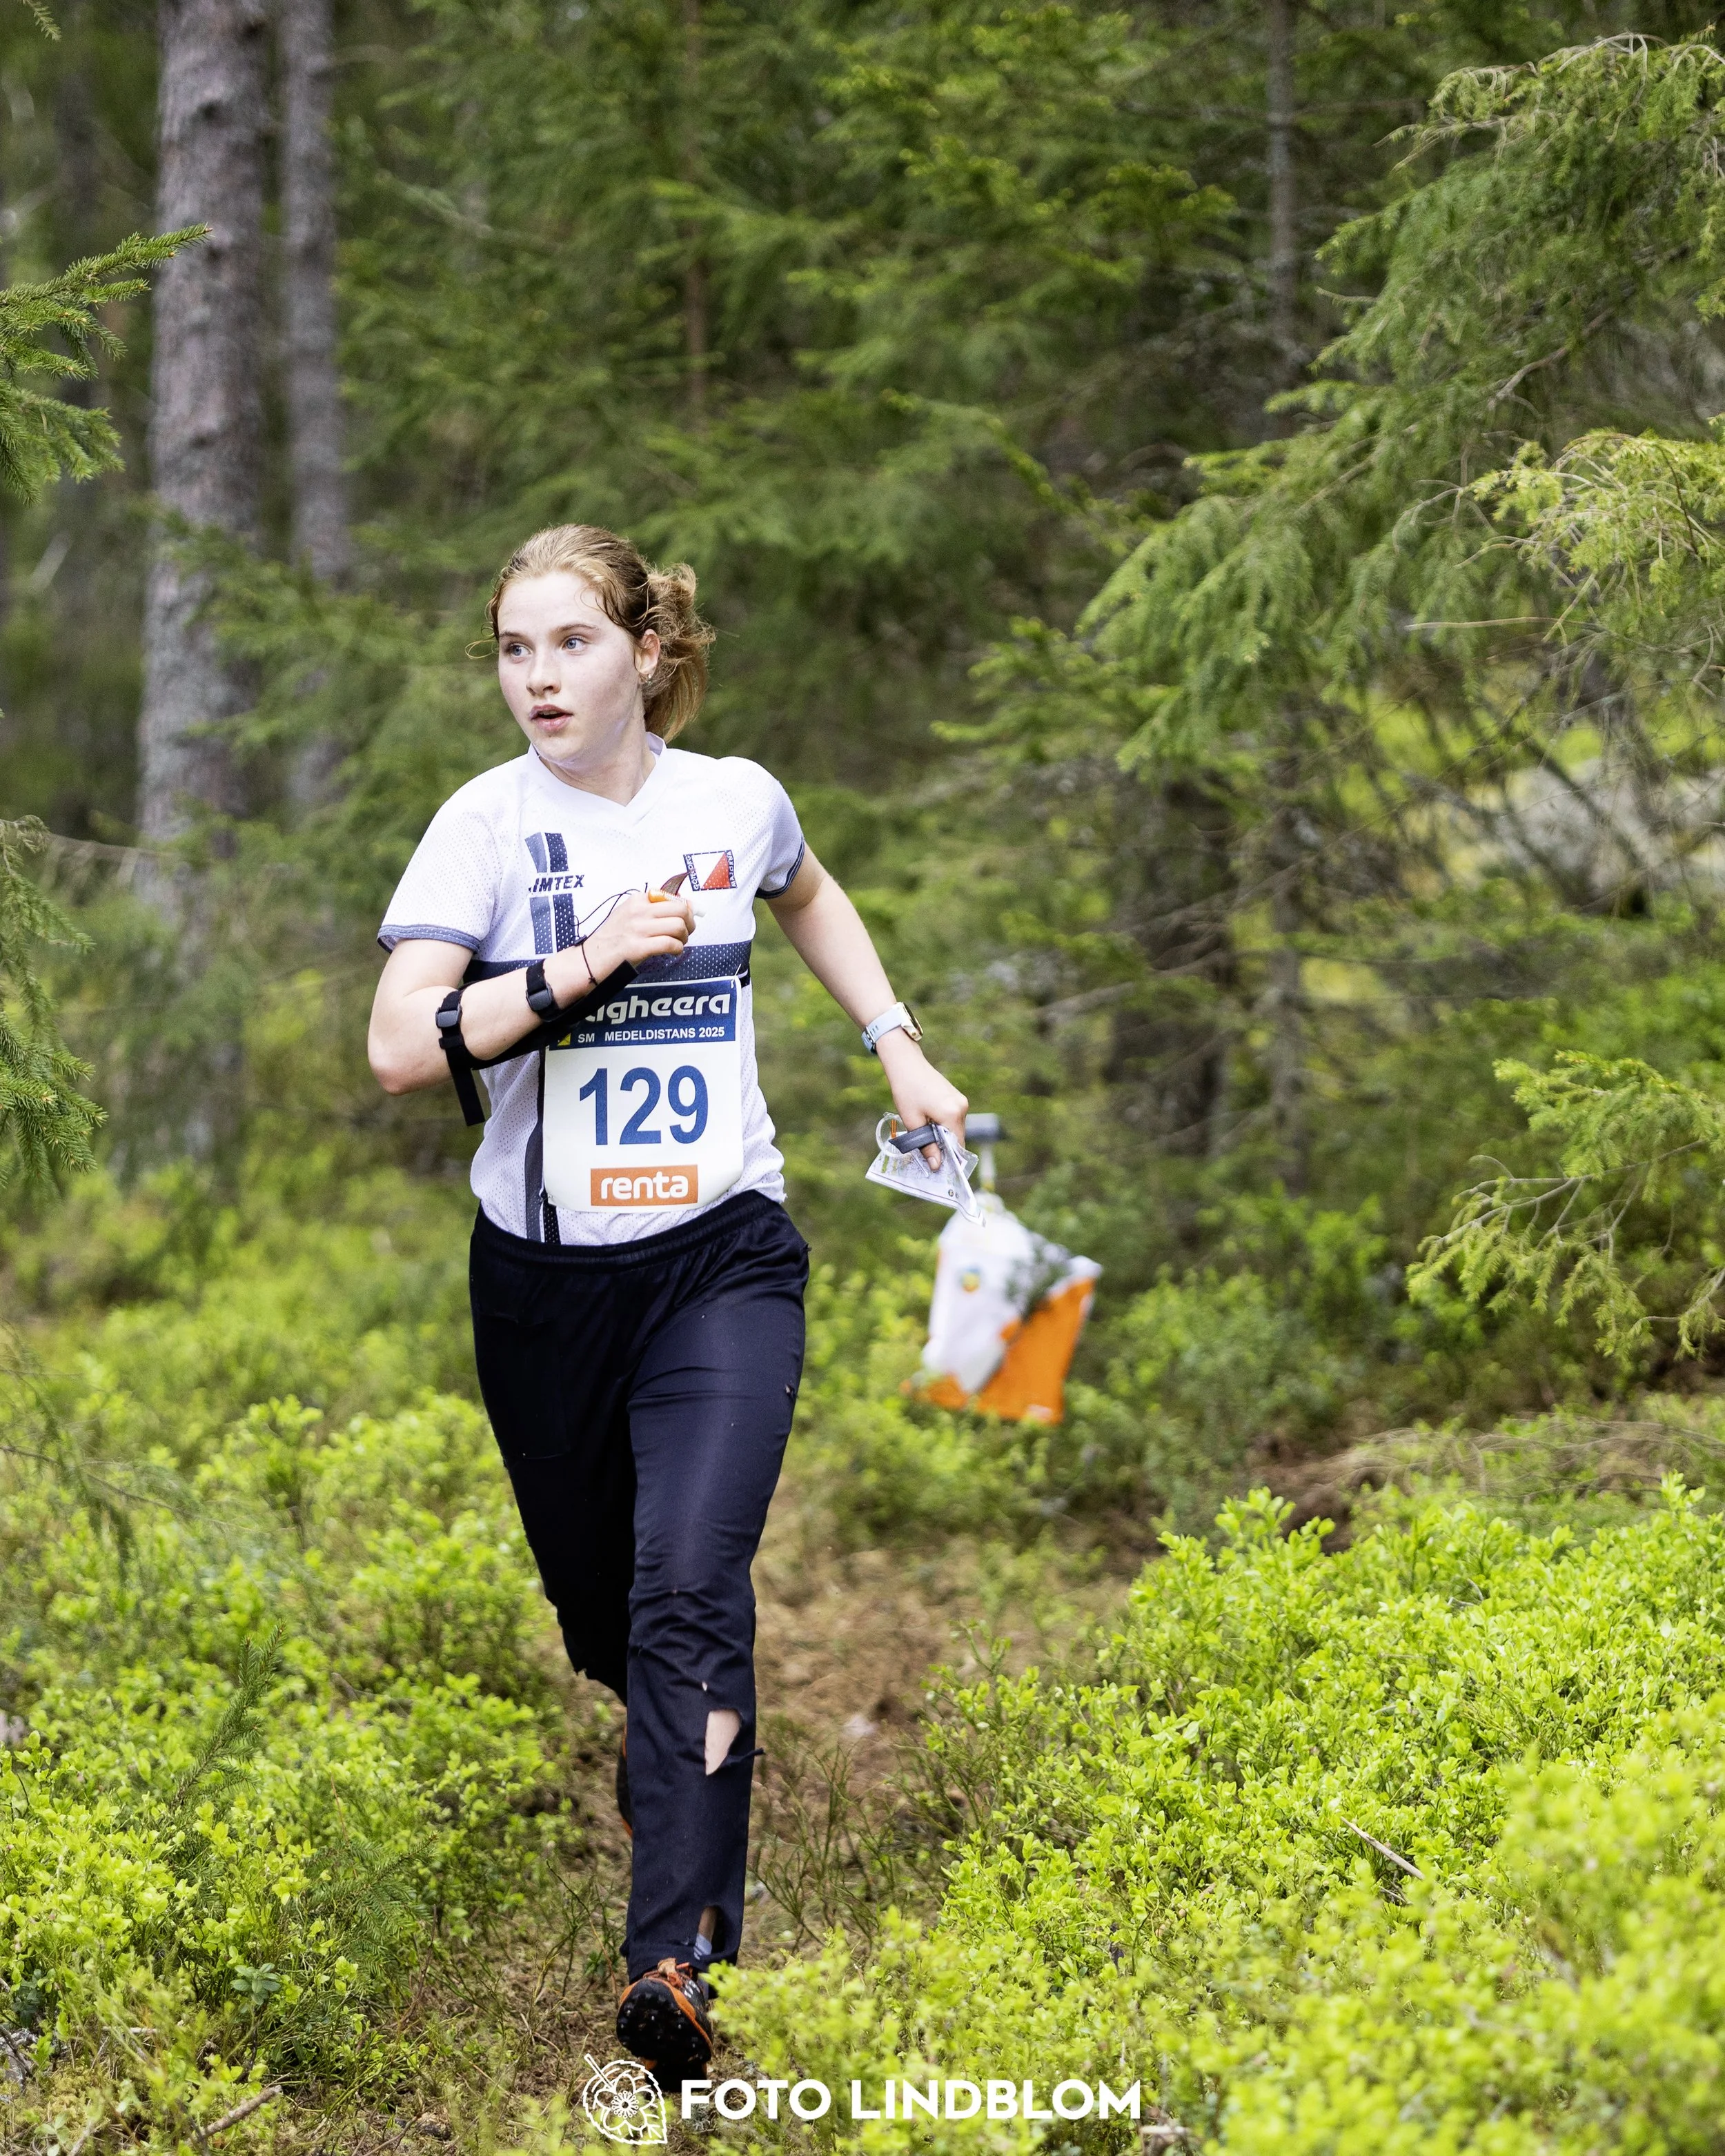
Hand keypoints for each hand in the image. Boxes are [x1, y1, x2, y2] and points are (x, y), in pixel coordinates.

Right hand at [574, 888, 693, 987]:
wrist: (590, 959)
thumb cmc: (611, 939)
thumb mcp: (629, 915)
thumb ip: (652, 910)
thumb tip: (685, 907)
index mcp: (637, 900)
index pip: (673, 898)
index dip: (686, 909)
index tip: (687, 918)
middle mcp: (638, 911)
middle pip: (680, 910)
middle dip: (690, 923)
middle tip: (686, 933)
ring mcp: (637, 929)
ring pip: (678, 926)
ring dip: (684, 937)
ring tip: (678, 943)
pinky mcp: (637, 947)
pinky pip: (670, 944)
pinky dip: (677, 949)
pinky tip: (672, 952)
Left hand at [877, 1033, 966, 1166]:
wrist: (906, 1063)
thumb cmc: (906, 1090)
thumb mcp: (913, 1122)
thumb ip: (926, 1145)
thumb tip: (936, 1165)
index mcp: (952, 1114)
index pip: (957, 1146)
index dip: (949, 1160)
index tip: (938, 1169)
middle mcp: (961, 1107)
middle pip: (957, 1138)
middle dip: (944, 1148)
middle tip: (927, 1156)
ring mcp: (961, 1100)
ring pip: (955, 1128)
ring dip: (942, 1136)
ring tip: (923, 1136)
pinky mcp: (957, 1097)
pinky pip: (953, 1118)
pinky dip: (943, 1125)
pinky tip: (928, 1123)